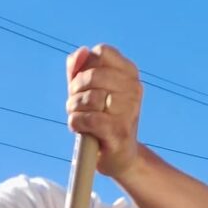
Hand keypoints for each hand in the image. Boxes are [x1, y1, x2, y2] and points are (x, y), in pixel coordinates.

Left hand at [66, 44, 143, 183]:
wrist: (119, 156)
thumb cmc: (102, 118)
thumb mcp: (89, 89)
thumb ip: (80, 67)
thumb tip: (81, 52)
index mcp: (130, 73)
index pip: (101, 52)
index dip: (84, 66)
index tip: (83, 83)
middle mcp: (134, 89)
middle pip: (92, 75)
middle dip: (75, 89)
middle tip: (74, 103)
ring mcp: (129, 111)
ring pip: (90, 98)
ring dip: (74, 108)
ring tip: (77, 115)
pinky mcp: (119, 132)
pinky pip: (90, 119)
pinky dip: (77, 122)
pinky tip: (78, 127)